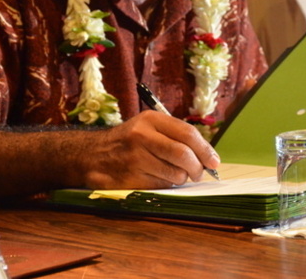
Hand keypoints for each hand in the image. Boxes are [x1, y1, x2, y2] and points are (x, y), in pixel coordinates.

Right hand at [79, 111, 220, 189]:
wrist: (91, 154)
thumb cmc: (128, 141)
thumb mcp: (148, 126)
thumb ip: (175, 135)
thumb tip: (208, 156)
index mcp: (151, 120)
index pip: (187, 134)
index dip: (205, 150)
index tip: (214, 162)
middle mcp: (142, 136)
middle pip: (184, 155)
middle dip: (197, 168)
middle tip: (199, 173)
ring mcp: (134, 158)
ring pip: (175, 174)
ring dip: (181, 178)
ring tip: (174, 174)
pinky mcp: (129, 179)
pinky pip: (161, 186)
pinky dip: (166, 185)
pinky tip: (158, 178)